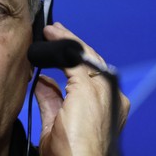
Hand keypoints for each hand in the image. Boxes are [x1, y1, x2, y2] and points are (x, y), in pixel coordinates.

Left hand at [34, 23, 129, 155]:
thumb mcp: (56, 125)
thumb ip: (52, 101)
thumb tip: (44, 82)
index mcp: (109, 106)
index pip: (92, 74)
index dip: (75, 59)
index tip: (58, 48)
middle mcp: (111, 95)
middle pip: (92, 61)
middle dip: (72, 45)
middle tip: (55, 32)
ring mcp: (103, 90)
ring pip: (85, 55)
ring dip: (67, 40)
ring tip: (52, 31)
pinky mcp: (89, 88)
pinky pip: (74, 56)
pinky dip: (62, 44)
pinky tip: (51, 36)